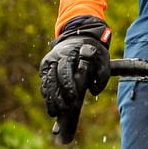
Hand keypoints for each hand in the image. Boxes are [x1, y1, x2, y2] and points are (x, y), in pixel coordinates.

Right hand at [39, 15, 111, 143]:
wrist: (78, 35)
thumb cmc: (92, 50)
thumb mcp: (103, 58)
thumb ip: (102, 75)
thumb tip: (94, 91)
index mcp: (68, 53)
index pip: (64, 71)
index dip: (67, 85)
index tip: (72, 97)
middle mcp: (55, 57)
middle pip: (52, 79)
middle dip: (57, 96)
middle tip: (62, 110)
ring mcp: (48, 62)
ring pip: (46, 82)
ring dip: (49, 99)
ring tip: (53, 113)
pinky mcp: (45, 67)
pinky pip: (44, 83)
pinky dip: (46, 94)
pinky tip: (50, 105)